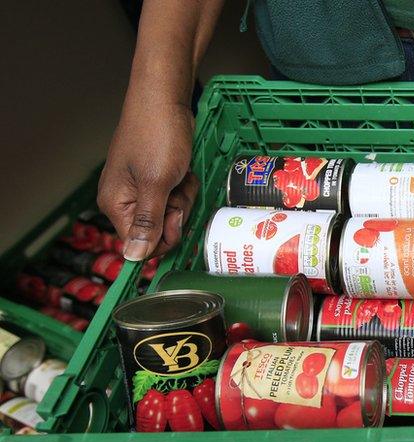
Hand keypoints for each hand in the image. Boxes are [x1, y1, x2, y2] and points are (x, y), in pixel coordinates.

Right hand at [97, 100, 198, 260]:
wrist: (165, 99)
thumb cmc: (157, 135)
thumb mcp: (157, 183)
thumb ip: (148, 222)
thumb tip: (134, 257)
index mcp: (116, 205)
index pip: (141, 245)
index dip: (165, 235)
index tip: (176, 213)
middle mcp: (125, 200)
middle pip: (160, 230)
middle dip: (177, 211)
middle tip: (177, 186)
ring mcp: (141, 189)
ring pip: (171, 213)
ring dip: (183, 196)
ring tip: (179, 173)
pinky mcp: (157, 179)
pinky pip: (176, 196)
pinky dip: (184, 185)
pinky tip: (183, 169)